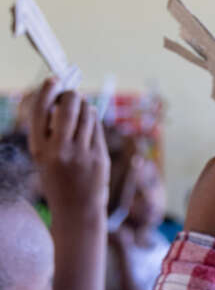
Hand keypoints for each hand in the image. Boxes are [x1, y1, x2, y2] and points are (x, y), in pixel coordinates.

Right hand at [25, 81, 108, 220]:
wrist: (77, 210)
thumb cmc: (58, 180)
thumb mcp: (44, 157)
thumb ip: (48, 132)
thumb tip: (61, 101)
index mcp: (39, 149)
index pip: (40, 110)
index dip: (47, 91)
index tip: (54, 80)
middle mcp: (60, 150)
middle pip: (69, 106)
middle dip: (72, 96)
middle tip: (72, 96)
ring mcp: (82, 153)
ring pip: (87, 114)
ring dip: (85, 107)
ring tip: (81, 111)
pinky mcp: (99, 157)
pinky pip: (97, 128)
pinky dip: (94, 120)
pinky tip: (90, 122)